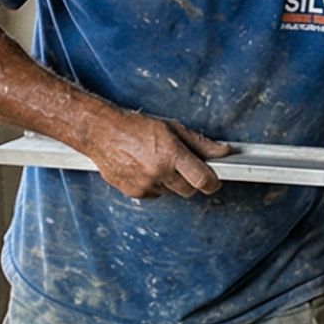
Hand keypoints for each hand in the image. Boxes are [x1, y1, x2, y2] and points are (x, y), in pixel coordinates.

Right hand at [84, 111, 233, 199]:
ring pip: (171, 193)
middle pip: (189, 190)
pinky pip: (155, 195)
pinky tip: (145, 169)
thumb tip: (222, 151)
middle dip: (191, 181)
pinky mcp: (134, 192)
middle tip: (183, 166)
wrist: (101, 133)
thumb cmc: (134, 127)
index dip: (213, 183)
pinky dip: (155, 186)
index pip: (202, 179)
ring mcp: (146, 184)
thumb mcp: (172, 128)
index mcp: (171, 154)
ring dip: (170, 182)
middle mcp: (159, 171)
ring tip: (158, 162)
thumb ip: (200, 143)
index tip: (214, 181)